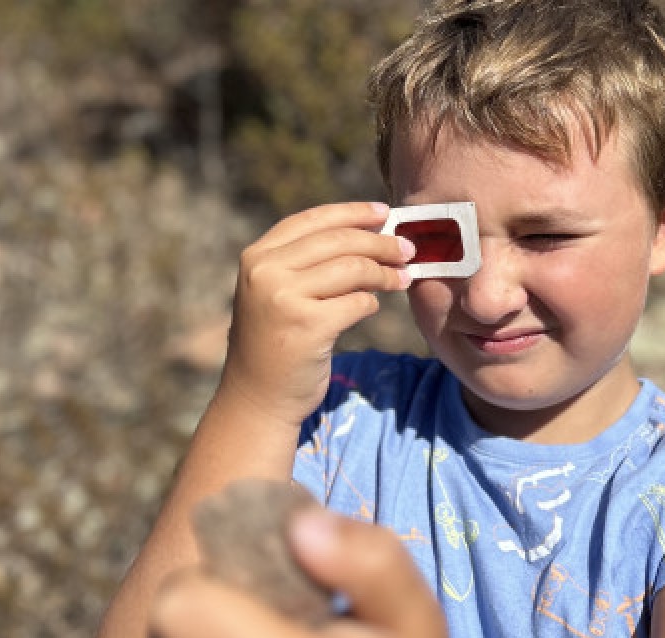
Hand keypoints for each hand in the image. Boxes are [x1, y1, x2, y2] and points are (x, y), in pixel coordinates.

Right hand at [220, 202, 414, 425]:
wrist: (258, 398)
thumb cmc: (277, 342)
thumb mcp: (277, 293)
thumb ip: (307, 263)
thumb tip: (369, 234)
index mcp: (257, 257)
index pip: (311, 220)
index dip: (352, 213)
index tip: (384, 212)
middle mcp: (265, 272)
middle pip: (338, 242)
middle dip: (380, 243)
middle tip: (408, 249)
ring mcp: (284, 299)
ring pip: (352, 269)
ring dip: (385, 273)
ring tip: (402, 278)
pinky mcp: (308, 327)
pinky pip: (358, 302)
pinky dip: (371, 303)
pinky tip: (372, 306)